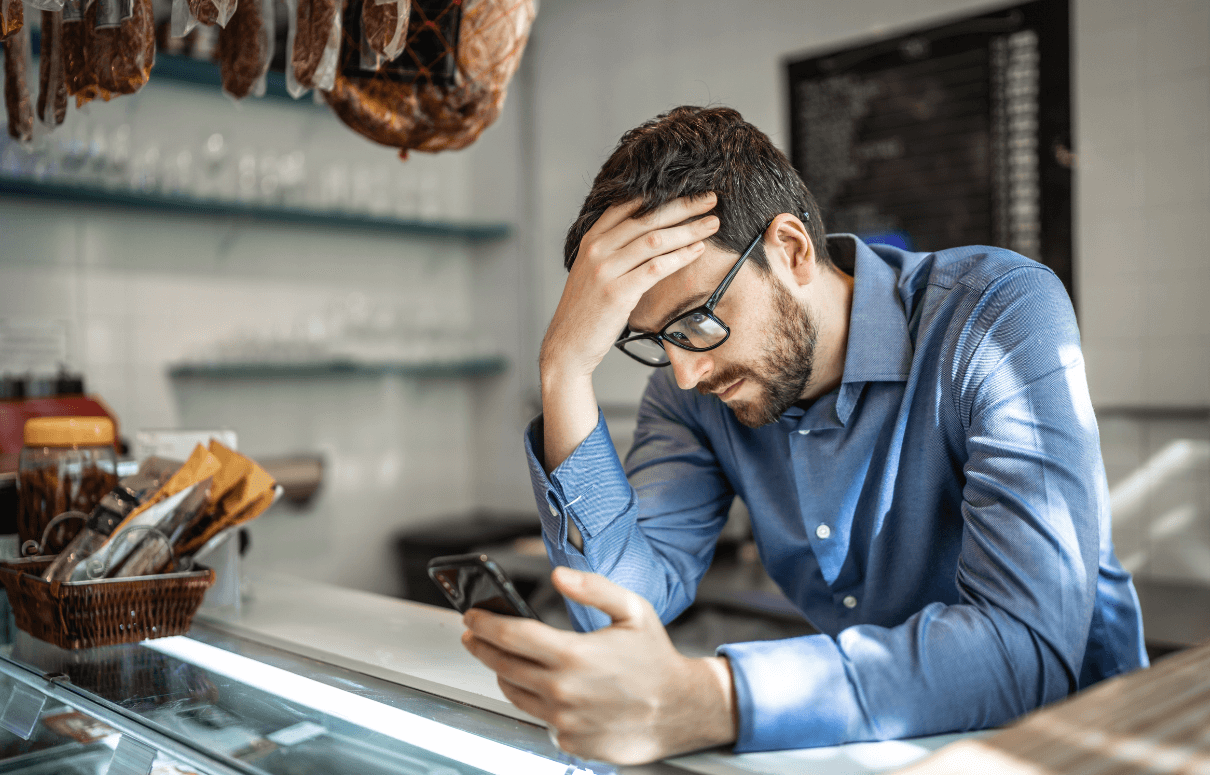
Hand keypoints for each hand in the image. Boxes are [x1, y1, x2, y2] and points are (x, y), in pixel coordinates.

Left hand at [461, 566, 737, 764]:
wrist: (681, 711)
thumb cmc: (656, 660)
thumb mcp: (633, 610)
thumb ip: (593, 588)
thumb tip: (558, 575)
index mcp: (574, 655)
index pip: (512, 636)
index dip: (485, 623)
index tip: (471, 616)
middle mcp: (563, 691)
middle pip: (503, 666)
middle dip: (482, 647)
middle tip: (474, 634)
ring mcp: (564, 721)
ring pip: (515, 694)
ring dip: (504, 674)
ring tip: (506, 659)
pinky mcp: (569, 742)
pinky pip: (539, 718)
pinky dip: (537, 701)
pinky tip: (548, 688)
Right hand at [539, 193, 720, 380]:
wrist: (567, 345)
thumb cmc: (587, 311)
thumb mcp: (592, 271)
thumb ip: (613, 249)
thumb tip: (649, 234)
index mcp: (591, 239)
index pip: (629, 205)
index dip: (662, 194)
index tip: (689, 189)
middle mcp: (596, 249)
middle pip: (647, 218)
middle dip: (683, 206)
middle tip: (711, 199)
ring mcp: (605, 270)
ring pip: (655, 240)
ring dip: (688, 229)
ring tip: (712, 224)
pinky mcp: (617, 293)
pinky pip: (656, 268)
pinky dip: (680, 256)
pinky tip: (698, 250)